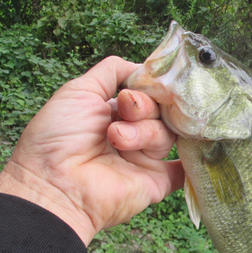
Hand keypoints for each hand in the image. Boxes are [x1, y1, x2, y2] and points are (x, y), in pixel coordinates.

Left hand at [0, 56, 183, 244]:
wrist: (55, 184)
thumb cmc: (58, 137)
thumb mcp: (78, 90)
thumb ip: (110, 72)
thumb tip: (142, 67)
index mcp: (114, 115)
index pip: (146, 94)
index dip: (146, 88)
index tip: (136, 88)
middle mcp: (132, 136)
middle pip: (159, 112)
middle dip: (144, 107)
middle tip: (127, 111)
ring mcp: (145, 160)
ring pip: (167, 134)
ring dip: (144, 132)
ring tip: (118, 139)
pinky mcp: (157, 183)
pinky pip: (184, 171)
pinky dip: (192, 163)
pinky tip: (196, 150)